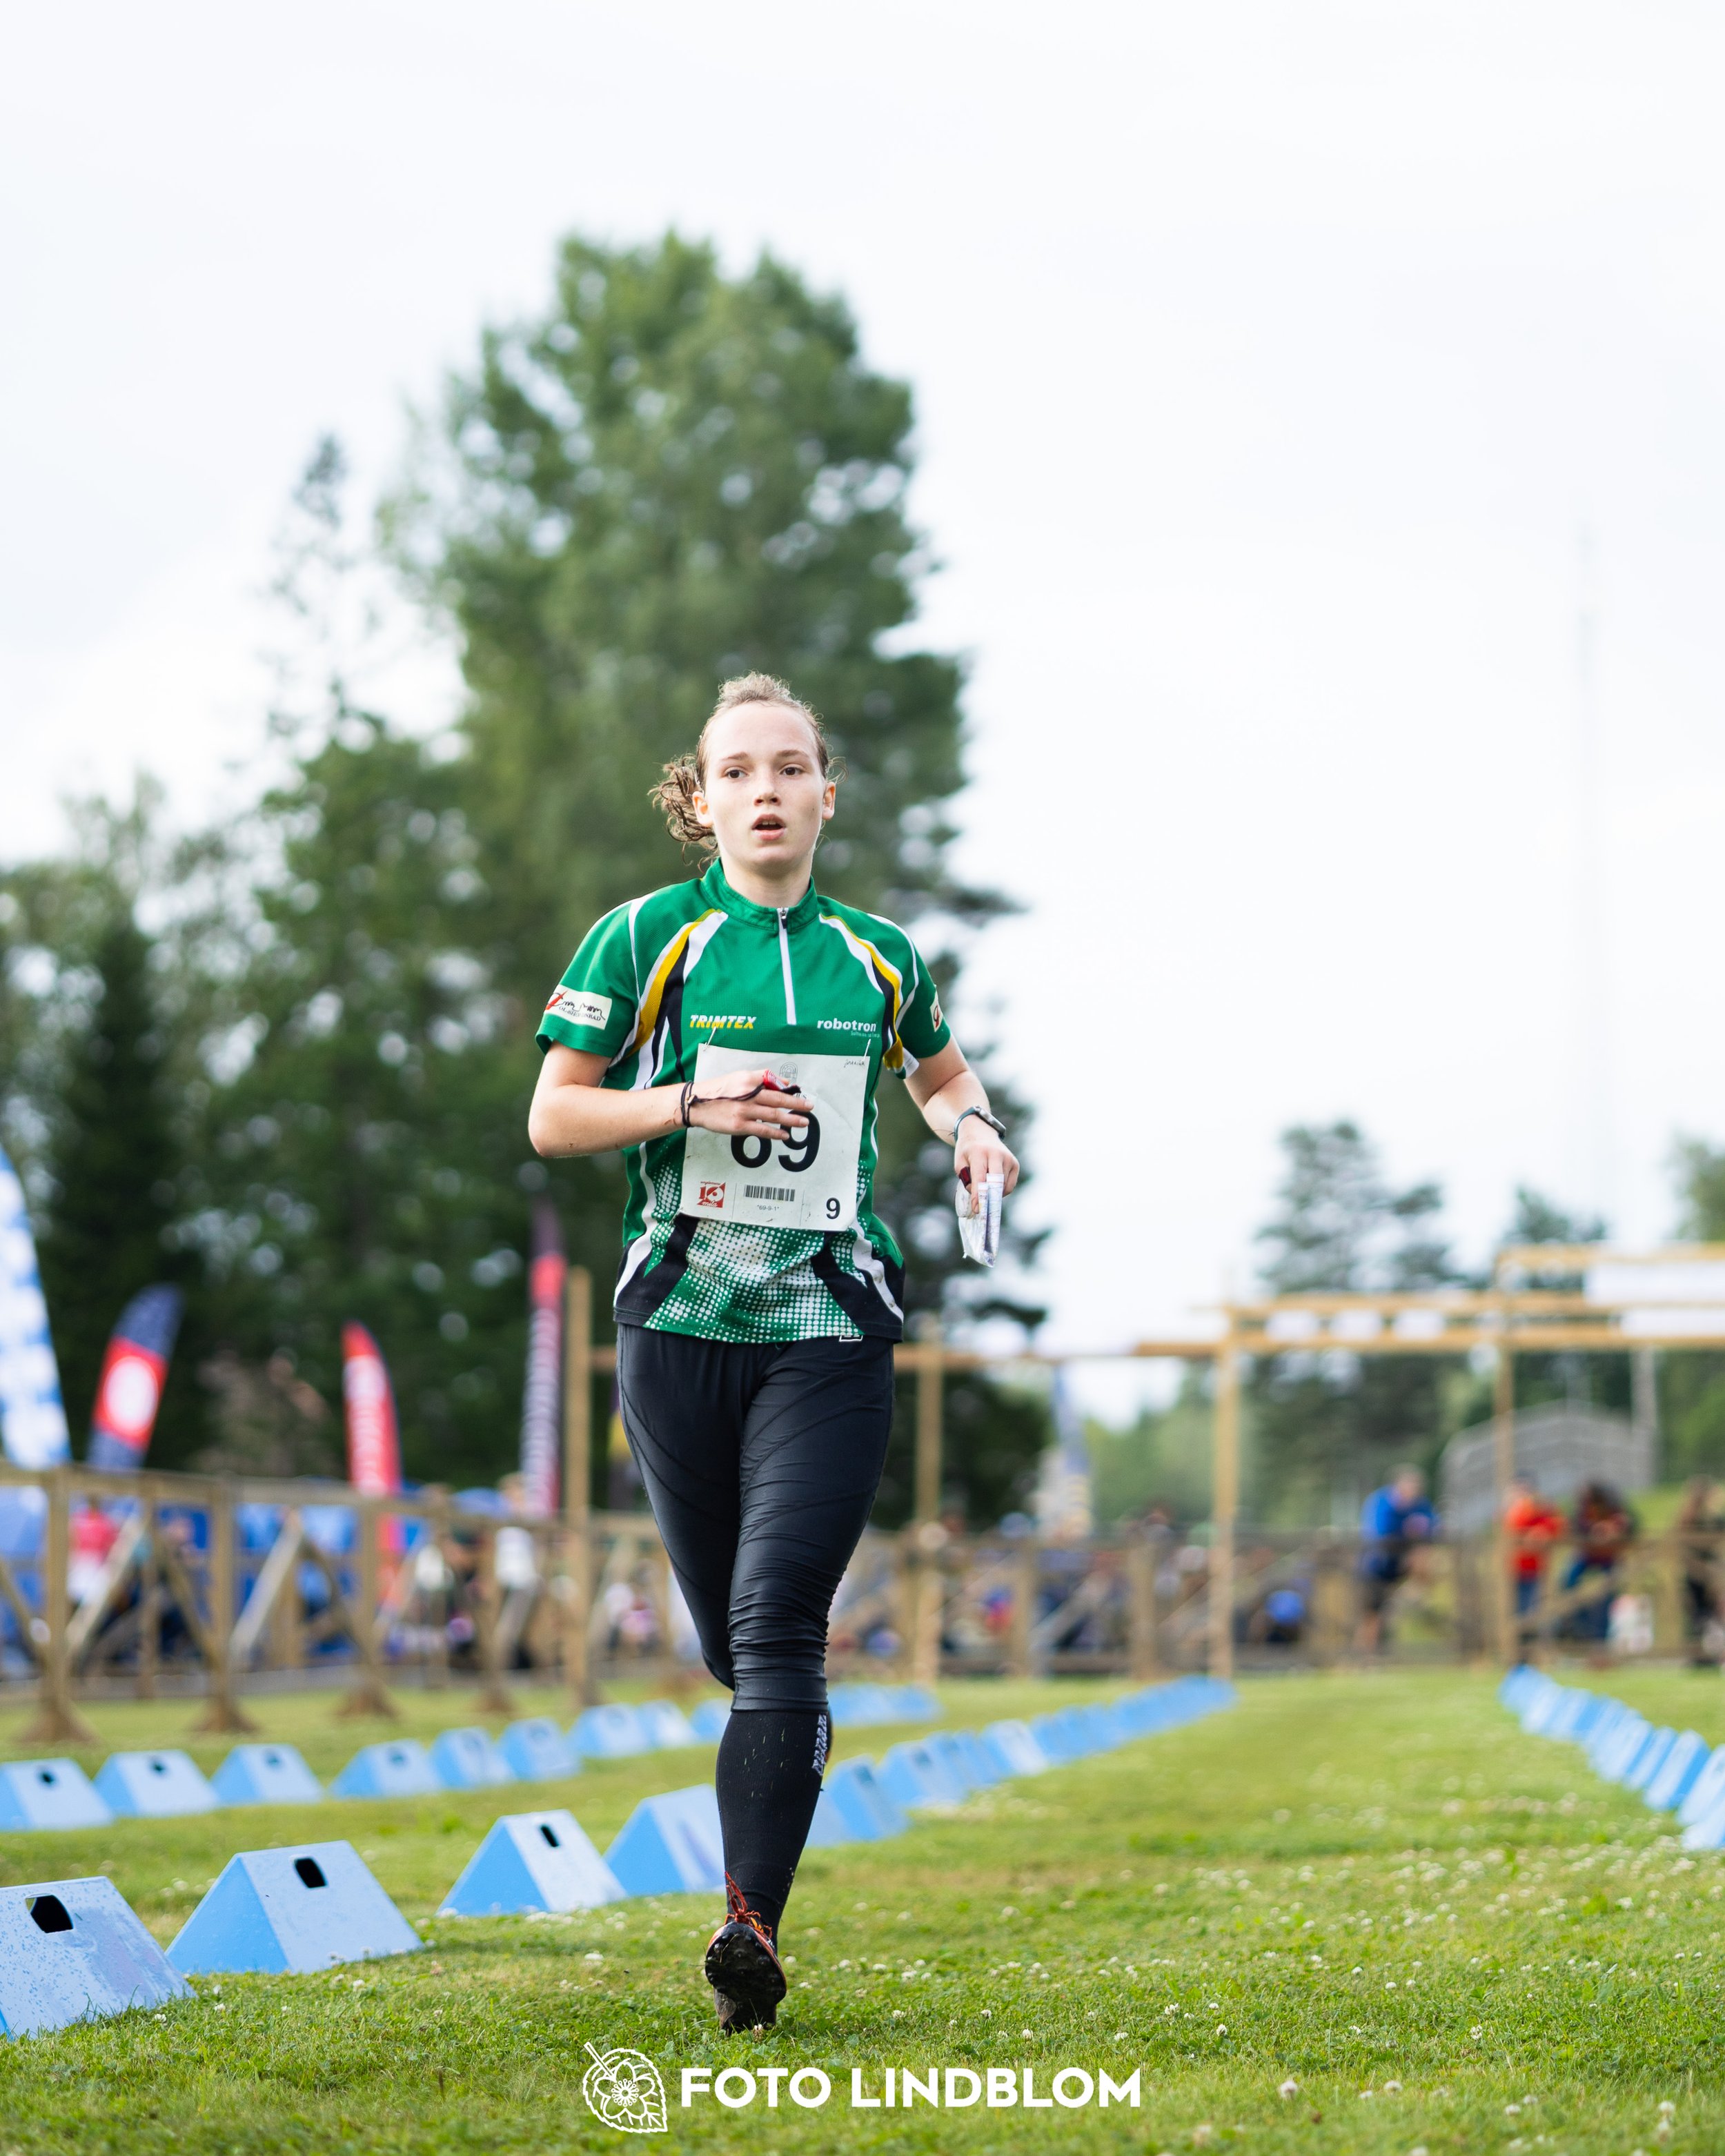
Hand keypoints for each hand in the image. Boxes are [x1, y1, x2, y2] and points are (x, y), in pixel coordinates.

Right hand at [685, 1067, 809, 1139]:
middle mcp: (748, 1094)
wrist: (696, 1103)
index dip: (789, 1090)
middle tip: (810, 1107)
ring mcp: (744, 1111)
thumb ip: (761, 1078)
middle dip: (797, 1104)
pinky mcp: (739, 1125)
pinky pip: (762, 1130)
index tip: (801, 1094)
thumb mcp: (739, 1077)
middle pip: (778, 1099)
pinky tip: (785, 1135)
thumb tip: (782, 1083)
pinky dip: (775, 1133)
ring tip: (804, 1122)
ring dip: (791, 1119)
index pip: (774, 1084)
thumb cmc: (718, 1090)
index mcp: (749, 1080)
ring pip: (773, 1115)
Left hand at [954, 1118, 1018, 1207]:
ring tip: (984, 1187)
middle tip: (984, 1210)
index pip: (980, 1177)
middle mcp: (996, 1154)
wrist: (980, 1132)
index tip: (977, 1209)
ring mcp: (1008, 1158)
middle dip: (990, 1198)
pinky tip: (993, 1185)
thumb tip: (979, 1194)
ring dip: (993, 1193)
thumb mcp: (959, 1162)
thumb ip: (966, 1179)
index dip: (979, 1195)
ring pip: (1003, 1186)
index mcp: (979, 1152)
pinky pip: (1009, 1185)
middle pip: (996, 1182)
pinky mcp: (1015, 1163)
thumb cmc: (968, 1150)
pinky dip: (1001, 1190)